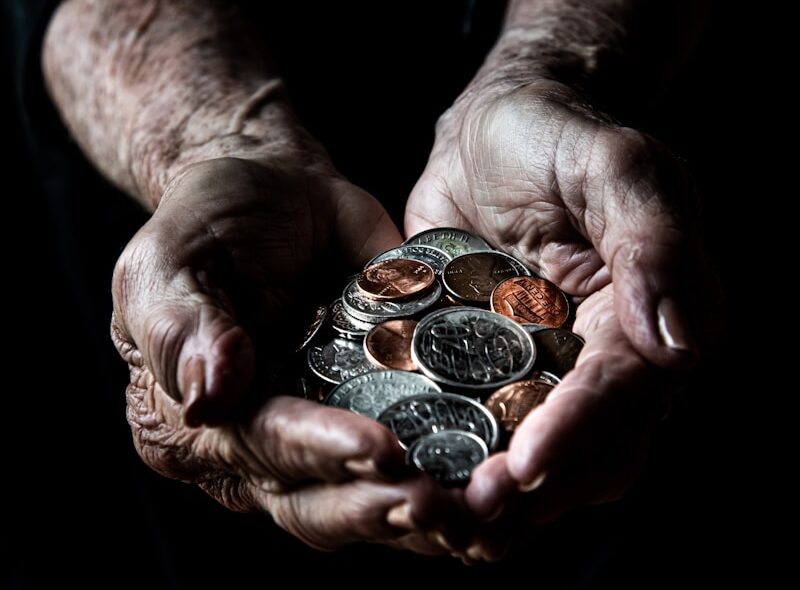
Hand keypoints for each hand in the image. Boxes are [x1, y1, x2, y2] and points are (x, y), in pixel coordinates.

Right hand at [110, 156, 460, 549]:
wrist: (274, 190)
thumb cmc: (209, 224)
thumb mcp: (169, 266)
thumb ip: (185, 333)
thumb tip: (207, 403)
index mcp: (202, 422)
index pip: (259, 449)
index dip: (317, 453)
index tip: (378, 450)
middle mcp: (262, 449)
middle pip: (316, 502)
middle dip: (378, 507)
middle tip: (439, 503)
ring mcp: (323, 439)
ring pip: (367, 500)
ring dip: (422, 517)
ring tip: (478, 510)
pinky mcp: (377, 416)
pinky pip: (411, 463)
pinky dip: (451, 482)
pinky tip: (495, 491)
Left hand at [405, 78, 718, 551]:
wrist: (496, 127)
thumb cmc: (561, 134)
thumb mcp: (617, 167)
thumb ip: (654, 245)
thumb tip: (679, 345)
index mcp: (650, 319)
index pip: (622, 392)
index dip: (579, 434)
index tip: (526, 468)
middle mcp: (604, 359)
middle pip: (588, 450)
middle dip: (536, 491)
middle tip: (473, 517)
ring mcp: (546, 370)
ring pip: (537, 456)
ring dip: (497, 501)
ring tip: (443, 523)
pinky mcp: (491, 369)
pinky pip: (481, 428)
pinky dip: (456, 462)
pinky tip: (418, 486)